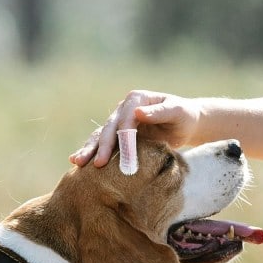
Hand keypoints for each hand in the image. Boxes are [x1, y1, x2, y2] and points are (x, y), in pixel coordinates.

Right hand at [70, 90, 200, 166]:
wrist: (185, 124)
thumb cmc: (184, 116)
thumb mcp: (177, 112)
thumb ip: (160, 112)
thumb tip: (137, 112)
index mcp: (137, 98)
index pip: (127, 118)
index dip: (125, 136)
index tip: (126, 153)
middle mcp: (124, 109)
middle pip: (110, 127)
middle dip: (103, 146)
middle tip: (98, 164)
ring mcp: (120, 122)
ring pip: (101, 136)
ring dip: (90, 149)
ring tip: (77, 162)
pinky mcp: (120, 136)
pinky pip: (104, 144)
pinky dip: (93, 152)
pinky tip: (77, 163)